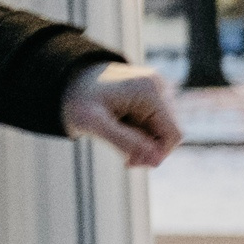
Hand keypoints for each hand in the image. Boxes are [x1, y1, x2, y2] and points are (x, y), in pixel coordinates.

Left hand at [60, 62, 182, 167]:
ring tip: (115, 129)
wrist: (71, 81)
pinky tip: (120, 123)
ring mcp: (160, 89)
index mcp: (150, 91)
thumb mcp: (93, 124)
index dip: (156, 154)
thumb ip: (124, 141)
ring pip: (162, 129)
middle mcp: (161, 86)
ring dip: (141, 138)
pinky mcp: (155, 94)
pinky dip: (139, 129)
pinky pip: (155, 122)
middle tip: (116, 147)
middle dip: (146, 146)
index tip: (129, 162)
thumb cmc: (79, 101)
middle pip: (168, 134)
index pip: (173, 136)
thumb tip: (156, 161)